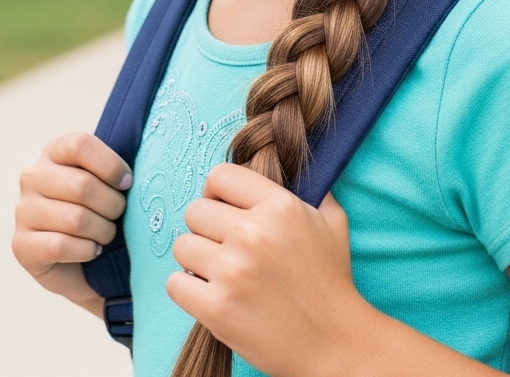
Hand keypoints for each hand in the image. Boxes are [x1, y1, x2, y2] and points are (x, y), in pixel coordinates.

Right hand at [12, 131, 131, 315]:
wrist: (83, 262)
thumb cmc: (101, 211)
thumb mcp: (107, 182)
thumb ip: (115, 169)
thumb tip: (133, 175)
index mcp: (55, 151)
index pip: (80, 145)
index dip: (110, 165)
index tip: (128, 183)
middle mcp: (33, 176)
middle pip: (82, 185)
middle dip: (113, 205)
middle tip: (119, 215)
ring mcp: (23, 210)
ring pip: (75, 218)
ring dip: (103, 230)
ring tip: (107, 234)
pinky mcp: (21, 245)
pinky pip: (61, 246)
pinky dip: (86, 251)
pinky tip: (92, 250)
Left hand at [167, 163, 371, 376]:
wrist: (335, 343)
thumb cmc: (332, 281)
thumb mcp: (331, 221)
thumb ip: (310, 189)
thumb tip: (291, 167)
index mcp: (279, 205)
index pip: (220, 176)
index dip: (217, 192)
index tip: (223, 208)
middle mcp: (252, 232)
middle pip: (195, 211)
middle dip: (206, 228)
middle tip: (222, 246)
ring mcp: (232, 271)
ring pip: (182, 246)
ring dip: (195, 258)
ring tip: (216, 271)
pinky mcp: (217, 308)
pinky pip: (175, 283)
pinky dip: (187, 289)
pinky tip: (208, 293)